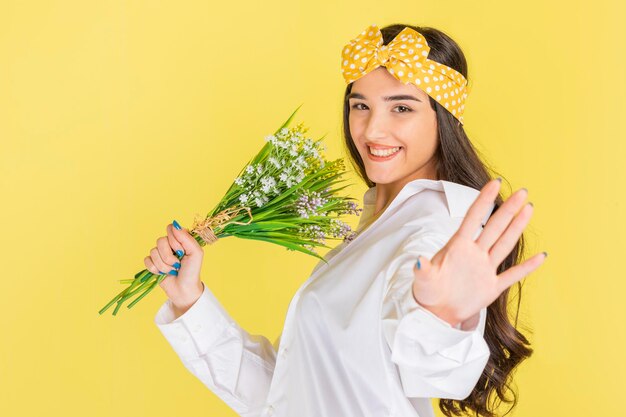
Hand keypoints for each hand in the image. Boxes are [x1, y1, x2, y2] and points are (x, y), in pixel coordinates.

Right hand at [144, 220, 204, 310]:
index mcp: (181, 239)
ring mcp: (160, 253)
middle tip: (178, 264)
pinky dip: (155, 269)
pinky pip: (147, 260)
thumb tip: (174, 224)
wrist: (184, 290)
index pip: (170, 229)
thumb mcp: (195, 253)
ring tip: (172, 270)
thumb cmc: (192, 272)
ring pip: (153, 251)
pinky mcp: (152, 263)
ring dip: (163, 265)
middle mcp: (170, 244)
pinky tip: (163, 273)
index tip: (182, 251)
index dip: (174, 241)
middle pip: (160, 240)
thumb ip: (186, 238)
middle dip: (169, 256)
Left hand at [411, 179, 546, 327]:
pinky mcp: (491, 287)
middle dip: (508, 209)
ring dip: (517, 227)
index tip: (495, 182)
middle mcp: (474, 253)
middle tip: (522, 192)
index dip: (484, 200)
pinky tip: (542, 256)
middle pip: (495, 226)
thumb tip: (418, 260)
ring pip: (504, 244)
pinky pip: (512, 275)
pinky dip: (527, 267)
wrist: (434, 312)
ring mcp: (484, 269)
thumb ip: (424, 270)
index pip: (474, 218)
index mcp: (458, 247)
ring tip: (529, 209)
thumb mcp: (424, 280)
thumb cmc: (426, 292)